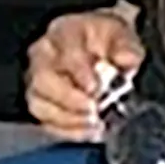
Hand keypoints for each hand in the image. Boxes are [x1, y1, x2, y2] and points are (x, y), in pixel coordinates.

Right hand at [24, 2, 141, 142]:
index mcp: (64, 32)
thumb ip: (127, 46)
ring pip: (39, 104)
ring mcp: (37, 80)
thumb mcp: (124, 36)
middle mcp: (43, 55)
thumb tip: (126, 59)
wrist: (102, 50)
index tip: (95, 88)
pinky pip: (44, 122)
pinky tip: (90, 132)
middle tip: (93, 110)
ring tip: (94, 124)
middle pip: (42, 79)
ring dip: (68, 119)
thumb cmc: (109, 41)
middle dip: (69, 99)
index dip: (78, 71)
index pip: (64, 50)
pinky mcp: (41, 103)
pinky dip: (68, 131)